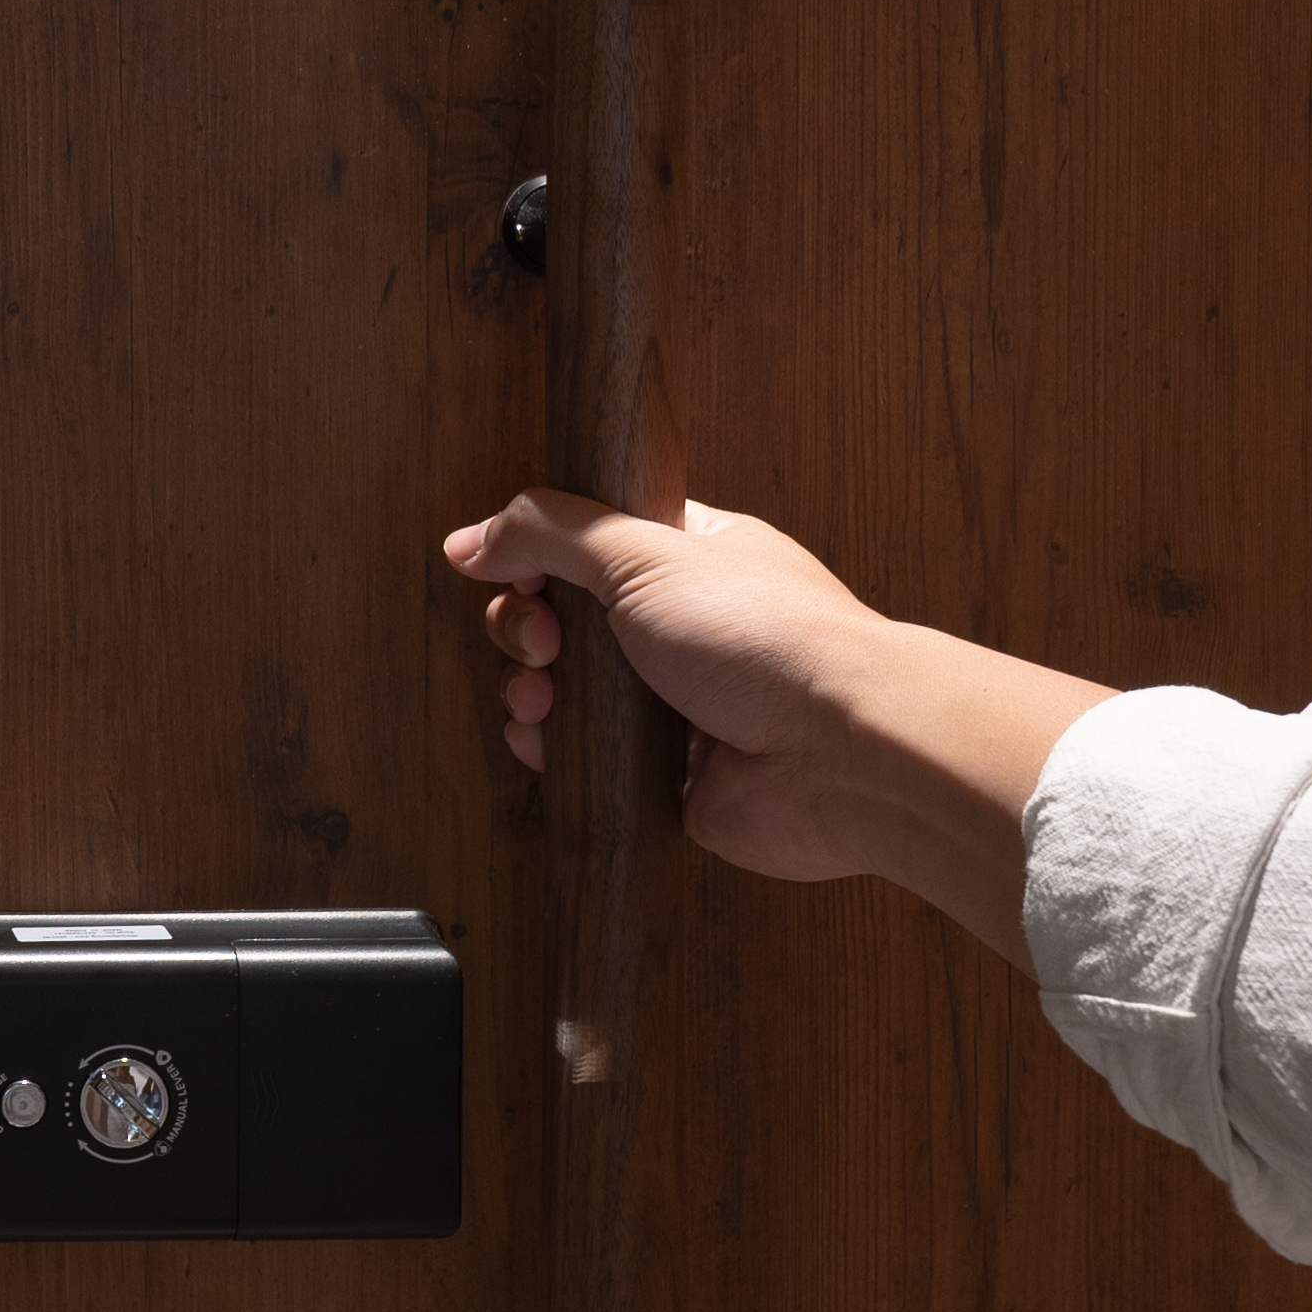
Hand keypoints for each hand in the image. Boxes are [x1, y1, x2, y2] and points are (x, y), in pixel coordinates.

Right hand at [440, 489, 1114, 950]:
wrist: (840, 753)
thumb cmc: (770, 641)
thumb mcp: (643, 554)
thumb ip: (549, 535)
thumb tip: (471, 536)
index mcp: (693, 556)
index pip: (591, 542)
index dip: (539, 557)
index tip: (509, 571)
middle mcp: (687, 627)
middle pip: (568, 618)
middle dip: (528, 626)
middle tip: (540, 641)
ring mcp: (680, 704)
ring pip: (571, 692)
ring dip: (533, 691)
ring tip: (539, 697)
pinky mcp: (674, 776)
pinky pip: (590, 761)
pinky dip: (554, 751)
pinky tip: (545, 740)